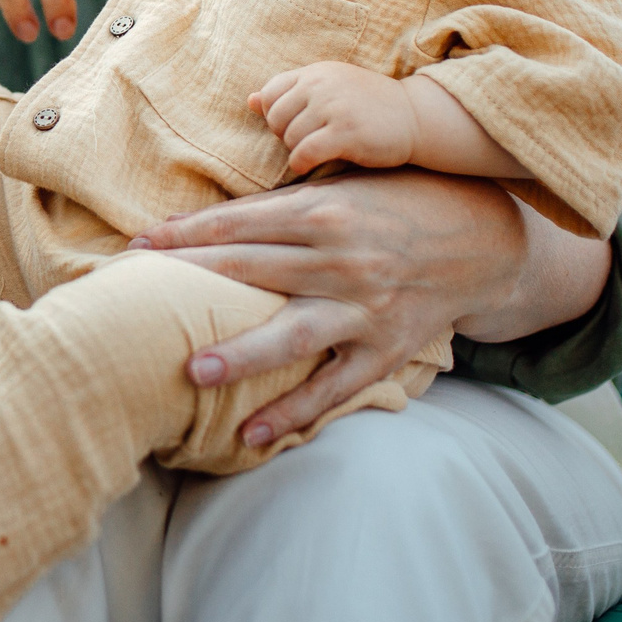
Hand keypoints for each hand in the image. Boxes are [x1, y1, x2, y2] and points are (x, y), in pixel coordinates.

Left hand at [127, 170, 539, 447]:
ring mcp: (364, 308)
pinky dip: (294, 412)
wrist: (485, 241)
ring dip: (243, 353)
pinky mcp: (384, 351)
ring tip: (195, 371)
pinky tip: (250, 434)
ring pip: (294, 333)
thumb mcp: (346, 188)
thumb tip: (210, 218)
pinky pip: (334, 388)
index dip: (186, 233)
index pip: (240, 223)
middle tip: (136, 296)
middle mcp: (342, 258)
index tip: (138, 245)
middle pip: (252, 270)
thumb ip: (285, 203)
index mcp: (325, 211)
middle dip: (192, 280)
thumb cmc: (399, 206)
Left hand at [251, 62, 413, 173]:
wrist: (416, 117)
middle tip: (306, 142)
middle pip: (276, 118)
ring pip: (289, 138)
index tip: (293, 125)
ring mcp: (334, 108)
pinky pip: (304, 153)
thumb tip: (249, 101)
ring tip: (316, 151)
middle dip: (285, 135)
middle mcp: (322, 85)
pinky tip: (310, 165)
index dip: (274, 114)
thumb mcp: (330, 88)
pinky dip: (301, 163)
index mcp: (316, 72)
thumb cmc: (369, 106)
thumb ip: (291, 92)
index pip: (270, 92)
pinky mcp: (346, 133)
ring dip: (297, 151)